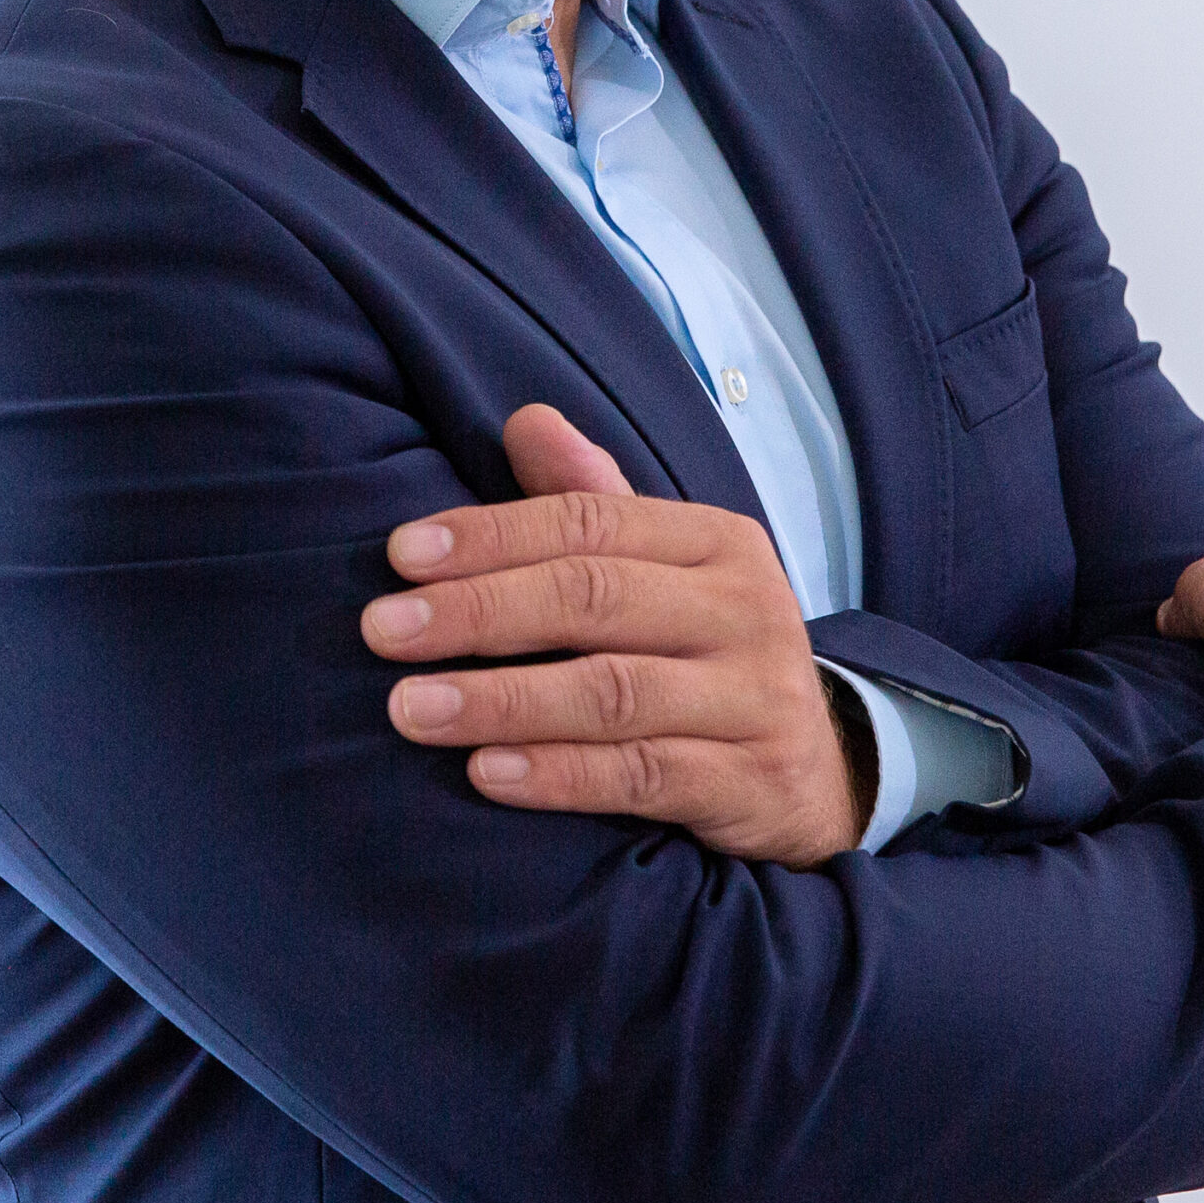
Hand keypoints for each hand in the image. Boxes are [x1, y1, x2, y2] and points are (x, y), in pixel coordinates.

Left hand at [361, 404, 862, 866]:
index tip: (400, 555)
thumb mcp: (666, 571)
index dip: (491, 534)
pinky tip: (485, 774)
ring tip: (410, 709)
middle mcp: (746, 608)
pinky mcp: (755, 784)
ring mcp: (756, 698)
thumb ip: (595, 500)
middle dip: (478, 611)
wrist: (821, 772)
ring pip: (613, 690)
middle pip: (594, 597)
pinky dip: (560, 775)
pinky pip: (644, 776)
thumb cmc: (708, 654)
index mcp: (716, 540)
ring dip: (501, 699)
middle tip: (383, 630)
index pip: (590, 521)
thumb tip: (525, 419)